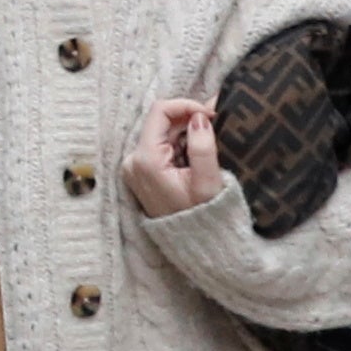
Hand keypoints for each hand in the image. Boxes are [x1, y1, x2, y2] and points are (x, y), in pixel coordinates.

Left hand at [120, 97, 226, 218]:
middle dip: (189, 118)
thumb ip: (203, 146)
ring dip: (186, 130)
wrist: (193, 244)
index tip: (211, 114)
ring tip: (211, 137)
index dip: (187, 106)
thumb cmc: (202, 216)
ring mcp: (135, 166)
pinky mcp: (141, 171)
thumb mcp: (208, 182)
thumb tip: (199, 117)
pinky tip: (197, 151)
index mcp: (145, 160)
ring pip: (162, 131)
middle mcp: (133, 160)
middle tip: (217, 122)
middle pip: (161, 121)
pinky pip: (161, 145)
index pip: (160, 111)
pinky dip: (180, 142)